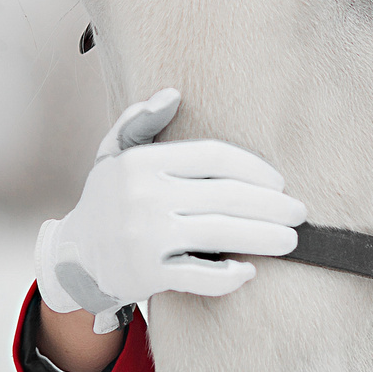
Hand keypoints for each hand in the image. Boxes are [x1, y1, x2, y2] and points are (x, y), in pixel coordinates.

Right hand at [34, 89, 307, 329]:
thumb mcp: (113, 155)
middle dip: (272, 205)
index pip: (214, 157)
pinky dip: (228, 277)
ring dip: (264, 238)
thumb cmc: (108, 200)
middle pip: (227, 196)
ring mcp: (146, 238)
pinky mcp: (147, 274)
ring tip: (290, 240)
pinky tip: (249, 271)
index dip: (254, 168)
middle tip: (299, 212)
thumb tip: (172, 94)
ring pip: (221, 235)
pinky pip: (200, 276)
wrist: (73, 258)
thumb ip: (140, 122)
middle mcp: (144, 197)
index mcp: (143, 163)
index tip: (279, 182)